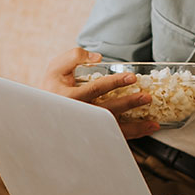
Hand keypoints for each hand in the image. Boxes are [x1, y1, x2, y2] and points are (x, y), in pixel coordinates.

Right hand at [40, 47, 158, 139]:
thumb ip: (75, 56)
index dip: (115, 82)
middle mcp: (80, 116)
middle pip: (108, 111)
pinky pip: (115, 138)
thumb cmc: (51, 88)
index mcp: (70, 98)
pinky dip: (132, 136)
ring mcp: (87, 128)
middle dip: (129, 104)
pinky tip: (146, 129)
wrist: (41, 114)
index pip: (96, 89)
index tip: (132, 77)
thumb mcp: (56, 67)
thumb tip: (99, 58)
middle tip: (146, 97)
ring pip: (114, 130)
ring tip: (153, 123)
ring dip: (136, 128)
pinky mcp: (93, 135)